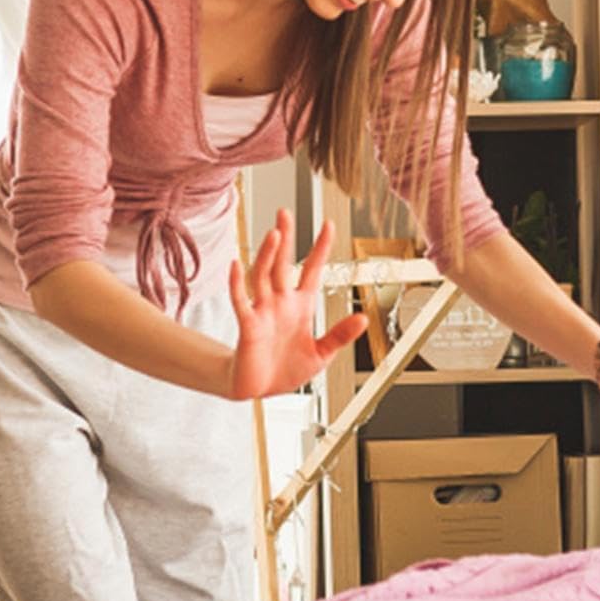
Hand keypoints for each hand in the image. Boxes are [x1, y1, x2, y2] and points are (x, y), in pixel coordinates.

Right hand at [226, 209, 366, 400]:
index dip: (320, 248)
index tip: (329, 225)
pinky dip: (237, 284)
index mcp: (301, 305)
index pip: (311, 269)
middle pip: (282, 263)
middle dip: (285, 238)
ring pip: (262, 276)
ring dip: (268, 255)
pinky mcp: (248, 326)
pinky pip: (241, 301)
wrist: (261, 389)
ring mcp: (263, 311)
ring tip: (274, 233)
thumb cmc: (288, 368)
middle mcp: (280, 302)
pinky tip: (236, 265)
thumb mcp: (322, 353)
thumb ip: (340, 335)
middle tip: (284, 211)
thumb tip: (363, 319)